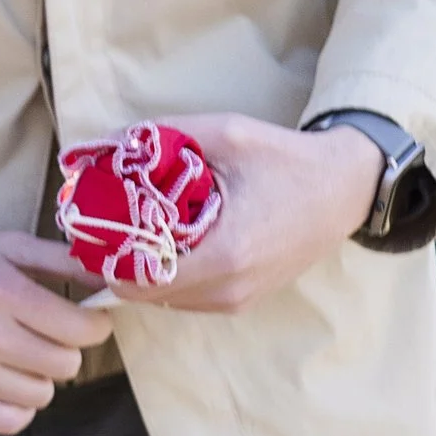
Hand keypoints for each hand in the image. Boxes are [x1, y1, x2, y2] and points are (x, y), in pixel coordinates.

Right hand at [0, 230, 109, 435]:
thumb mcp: (0, 245)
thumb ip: (58, 258)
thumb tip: (109, 275)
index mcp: (1, 290)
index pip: (82, 329)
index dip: (93, 325)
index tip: (82, 321)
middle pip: (66, 365)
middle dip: (64, 349)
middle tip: (44, 336)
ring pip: (41, 395)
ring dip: (38, 377)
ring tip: (17, 357)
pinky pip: (11, 421)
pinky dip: (16, 406)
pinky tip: (3, 382)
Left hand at [111, 112, 382, 313]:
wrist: (346, 188)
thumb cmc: (287, 159)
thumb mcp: (227, 133)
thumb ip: (163, 137)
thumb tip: (102, 142)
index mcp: (224, 255)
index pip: (136, 279)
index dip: (104, 258)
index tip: (89, 231)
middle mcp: (227, 290)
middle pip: (143, 293)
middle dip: (115, 264)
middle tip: (99, 231)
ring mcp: (235, 301)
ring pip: (161, 300)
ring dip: (139, 272)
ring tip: (128, 234)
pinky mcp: (241, 302)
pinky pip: (185, 298)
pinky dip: (165, 276)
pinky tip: (162, 244)